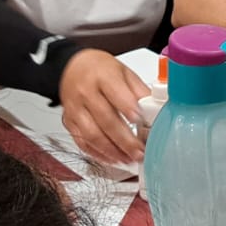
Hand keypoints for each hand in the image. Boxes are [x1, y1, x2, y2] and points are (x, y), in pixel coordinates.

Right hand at [59, 49, 151, 165]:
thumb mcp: (124, 72)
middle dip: (124, 140)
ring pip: (92, 135)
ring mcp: (75, 109)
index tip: (141, 121)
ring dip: (112, 151)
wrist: (71, 67)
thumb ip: (139, 91)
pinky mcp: (69, 122)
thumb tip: (156, 108)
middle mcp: (86, 93)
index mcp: (102, 77)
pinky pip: (82, 142)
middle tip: (140, 151)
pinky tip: (112, 158)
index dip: (128, 109)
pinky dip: (98, 154)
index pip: (115, 94)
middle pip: (105, 120)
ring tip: (128, 158)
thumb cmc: (100, 69)